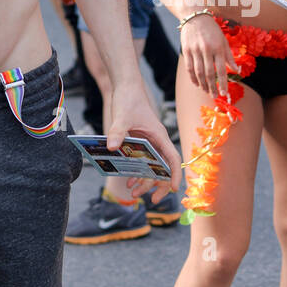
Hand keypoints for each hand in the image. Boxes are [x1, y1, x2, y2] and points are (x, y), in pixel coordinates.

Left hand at [107, 85, 181, 204]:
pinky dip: (136, 171)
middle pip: (163, 168)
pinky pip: (140, 161)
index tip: (173, 188)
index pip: (173, 158)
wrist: (125, 86)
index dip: (175, 174)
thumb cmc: (129, 99)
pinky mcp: (138, 141)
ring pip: (151, 167)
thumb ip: (117, 131)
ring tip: (133, 192)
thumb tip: (110, 147)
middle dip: (158, 185)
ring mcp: (147, 142)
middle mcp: (156, 141)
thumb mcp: (122, 116)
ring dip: (144, 180)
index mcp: (159, 136)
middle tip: (152, 200)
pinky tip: (127, 179)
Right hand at [180, 12, 236, 96]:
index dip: (223, 83)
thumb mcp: (224, 41)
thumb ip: (229, 56)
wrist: (195, 17)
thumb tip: (236, 71)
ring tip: (206, 91)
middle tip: (215, 95)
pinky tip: (196, 83)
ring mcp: (195, 50)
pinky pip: (189, 67)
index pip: (221, 69)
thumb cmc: (212, 30)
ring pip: (198, 72)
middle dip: (212, 87)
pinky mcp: (186, 50)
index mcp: (218, 48)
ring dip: (202, 84)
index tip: (224, 93)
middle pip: (209, 73)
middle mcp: (206, 49)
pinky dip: (192, 77)